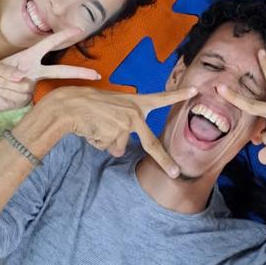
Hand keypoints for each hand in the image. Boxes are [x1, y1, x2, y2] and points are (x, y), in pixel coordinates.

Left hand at [0, 28, 99, 118]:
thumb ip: (6, 71)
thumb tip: (21, 78)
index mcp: (28, 57)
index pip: (48, 45)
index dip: (62, 36)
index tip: (78, 29)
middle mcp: (33, 71)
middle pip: (59, 71)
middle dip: (78, 73)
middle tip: (96, 75)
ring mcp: (31, 86)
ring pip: (25, 84)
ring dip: (5, 84)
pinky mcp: (26, 100)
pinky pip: (19, 95)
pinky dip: (6, 93)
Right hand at [42, 83, 196, 173]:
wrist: (70, 104)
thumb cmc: (89, 103)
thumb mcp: (114, 106)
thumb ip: (125, 120)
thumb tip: (121, 148)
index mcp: (136, 103)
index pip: (161, 98)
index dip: (178, 95)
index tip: (196, 91)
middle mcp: (134, 113)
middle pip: (151, 144)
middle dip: (164, 161)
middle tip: (176, 173)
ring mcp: (125, 125)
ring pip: (119, 148)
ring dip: (106, 142)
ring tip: (97, 126)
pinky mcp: (114, 134)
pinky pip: (107, 148)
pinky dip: (98, 143)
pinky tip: (92, 129)